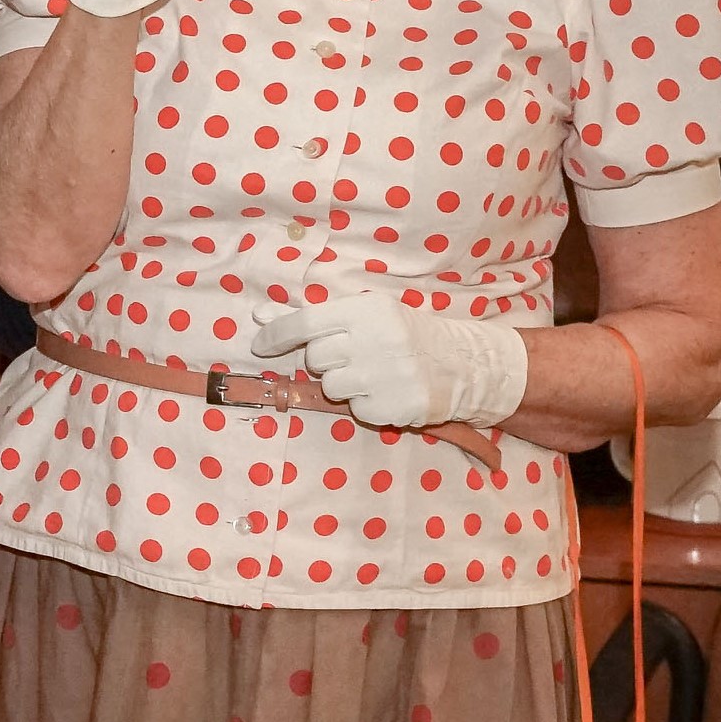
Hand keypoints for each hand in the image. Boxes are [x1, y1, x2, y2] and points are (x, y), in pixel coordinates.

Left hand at [249, 293, 525, 432]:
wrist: (462, 364)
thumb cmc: (402, 333)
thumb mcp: (363, 314)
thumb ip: (310, 317)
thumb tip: (259, 315)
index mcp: (366, 311)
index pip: (305, 323)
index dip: (276, 335)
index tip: (259, 345)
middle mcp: (376, 341)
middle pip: (316, 358)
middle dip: (325, 360)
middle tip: (352, 355)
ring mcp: (387, 377)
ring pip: (332, 387)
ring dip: (344, 384)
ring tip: (372, 374)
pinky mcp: (396, 407)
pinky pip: (357, 410)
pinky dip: (365, 404)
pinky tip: (386, 391)